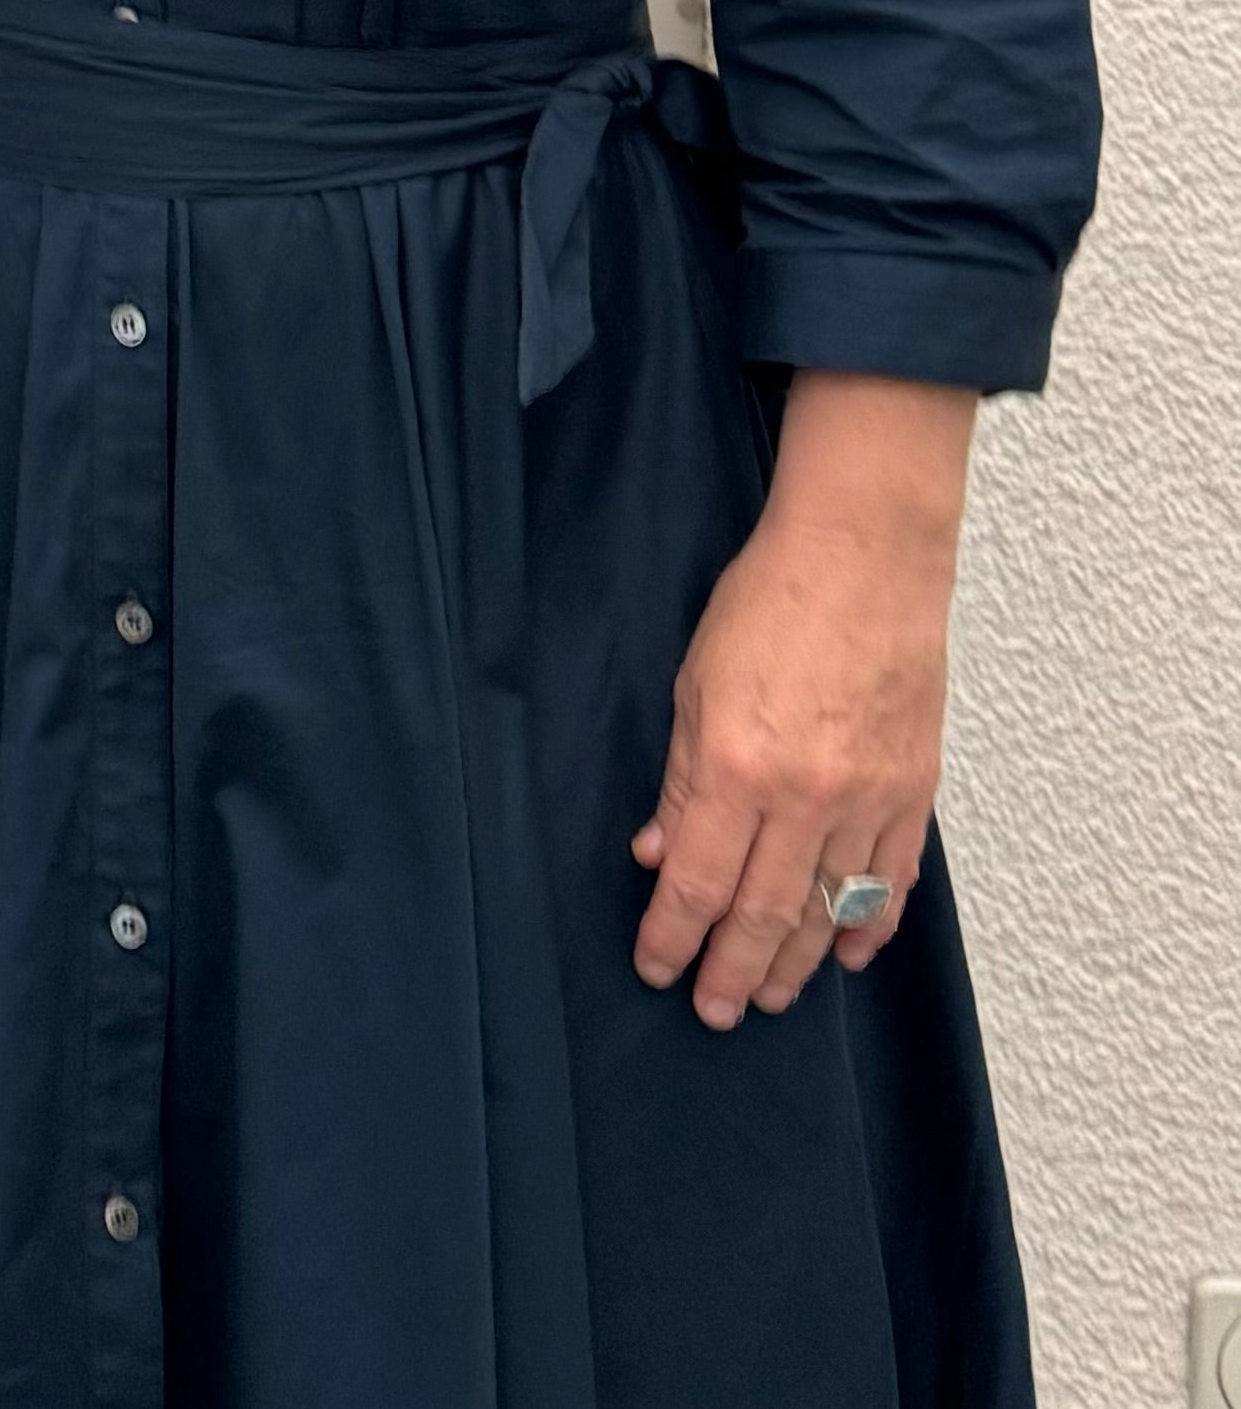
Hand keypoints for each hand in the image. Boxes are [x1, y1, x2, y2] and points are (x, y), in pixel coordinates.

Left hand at [631, 371, 976, 1028]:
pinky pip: (890, 882)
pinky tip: (846, 956)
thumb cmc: (766, 605)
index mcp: (738, 769)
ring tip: (770, 998)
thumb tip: (660, 854)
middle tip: (713, 1010)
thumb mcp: (693, 684)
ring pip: (829, 912)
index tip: (655, 968)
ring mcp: (869, 801)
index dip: (674, 935)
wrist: (864, 559)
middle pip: (765, 914)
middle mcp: (806, 800)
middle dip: (734, 972)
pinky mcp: (914, 792)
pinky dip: (867, 926)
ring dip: (797, 964)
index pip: (700, 883)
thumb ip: (680, 779)